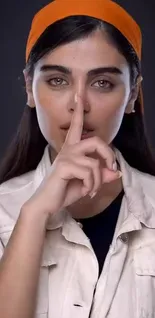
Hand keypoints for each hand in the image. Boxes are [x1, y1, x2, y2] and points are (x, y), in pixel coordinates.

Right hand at [25, 96, 120, 218]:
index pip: (76, 126)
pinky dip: (91, 185)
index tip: (79, 93)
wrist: (48, 203)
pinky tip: (86, 192)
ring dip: (98, 181)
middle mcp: (68, 149)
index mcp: (72, 149)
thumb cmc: (65, 190)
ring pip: (94, 163)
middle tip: (112, 169)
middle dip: (109, 155)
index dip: (79, 110)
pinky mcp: (64, 166)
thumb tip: (117, 173)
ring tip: (92, 190)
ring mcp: (66, 157)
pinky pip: (89, 173)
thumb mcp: (88, 183)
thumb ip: (101, 176)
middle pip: (96, 141)